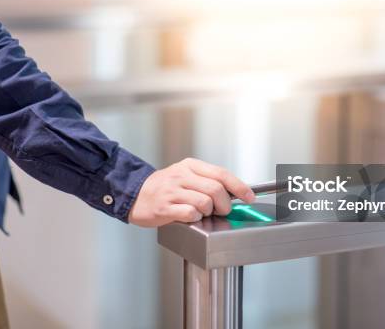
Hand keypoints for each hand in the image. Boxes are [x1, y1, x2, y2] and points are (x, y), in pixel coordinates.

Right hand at [128, 158, 254, 226]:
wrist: (135, 194)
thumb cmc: (165, 187)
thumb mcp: (186, 175)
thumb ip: (208, 180)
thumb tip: (235, 192)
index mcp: (190, 166)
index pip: (222, 174)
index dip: (239, 187)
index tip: (249, 197)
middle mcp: (181, 176)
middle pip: (216, 189)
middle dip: (224, 204)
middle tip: (221, 210)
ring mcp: (172, 192)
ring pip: (204, 202)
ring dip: (209, 212)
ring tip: (202, 213)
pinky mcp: (164, 208)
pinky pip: (189, 214)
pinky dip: (195, 218)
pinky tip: (190, 217)